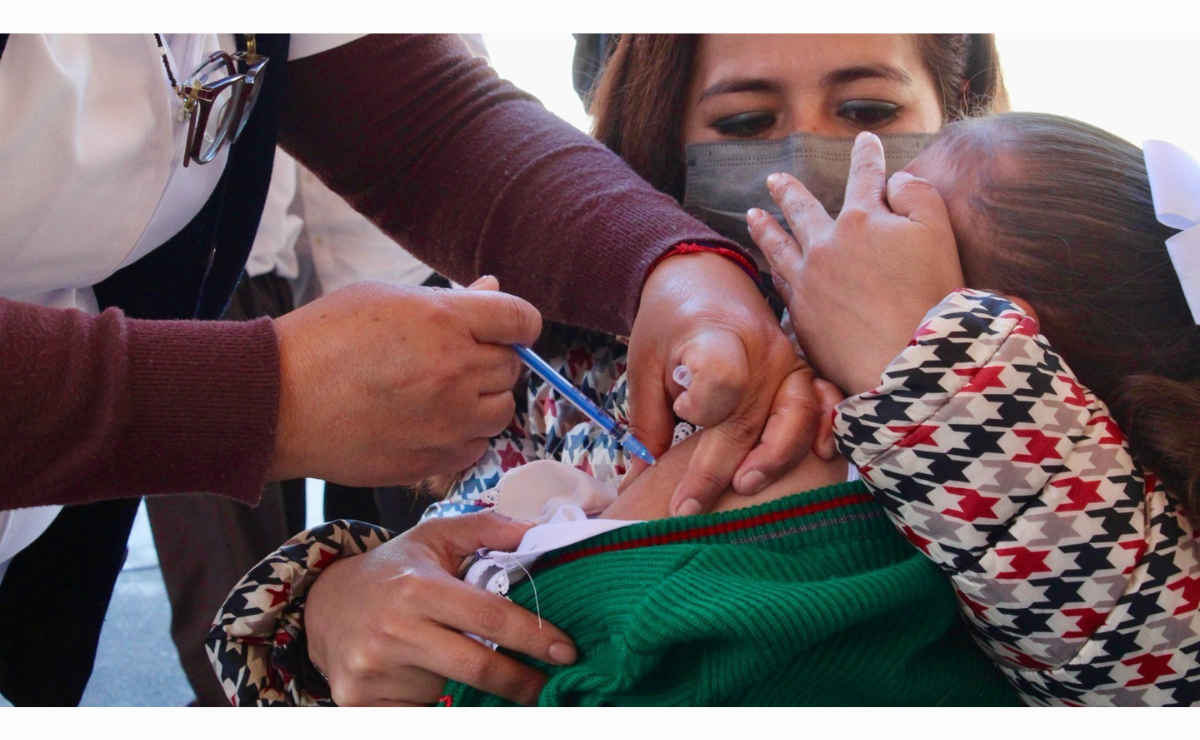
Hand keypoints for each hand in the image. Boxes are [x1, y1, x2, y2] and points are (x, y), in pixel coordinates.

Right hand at [268, 276, 539, 484]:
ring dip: (482, 401)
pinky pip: (476, 447)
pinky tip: (427, 423)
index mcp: (446, 322)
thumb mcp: (386, 298)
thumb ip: (448, 300)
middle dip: (490, 359)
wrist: (278, 403)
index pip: (522, 319)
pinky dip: (462, 436)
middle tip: (450, 359)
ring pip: (501, 411)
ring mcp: (448, 422)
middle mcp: (456, 372)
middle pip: (512, 367)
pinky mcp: (433, 460)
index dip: (517, 323)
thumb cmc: (324, 341)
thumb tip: (492, 292)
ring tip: (438, 393)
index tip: (504, 328)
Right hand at [304, 511, 576, 705]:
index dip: (535, 636)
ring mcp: (372, 672)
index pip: (490, 617)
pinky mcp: (359, 703)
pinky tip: (444, 690)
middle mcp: (393, 630)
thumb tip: (541, 530)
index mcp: (417, 588)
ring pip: (449, 693)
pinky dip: (440, 706)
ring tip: (479, 674)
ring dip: (474, 692)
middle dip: (522, 682)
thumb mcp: (434, 537)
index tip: (567, 651)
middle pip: (478, 668)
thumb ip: (488, 529)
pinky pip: (419, 715)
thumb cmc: (394, 570)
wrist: (324, 605)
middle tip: (551, 687)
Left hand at [627, 252, 812, 516]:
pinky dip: (827, 430)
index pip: (721, 377)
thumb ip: (648, 420)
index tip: (683, 414)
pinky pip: (826, 403)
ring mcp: (788, 361)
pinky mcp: (804, 372)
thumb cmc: (669, 325)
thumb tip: (641, 482)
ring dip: (774, 457)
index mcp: (714, 336)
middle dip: (717, 469)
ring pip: (797, 415)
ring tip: (744, 486)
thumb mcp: (643, 363)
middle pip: (748, 416)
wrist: (704, 279)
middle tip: (687, 509)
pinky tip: (821, 457)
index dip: (702, 404)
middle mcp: (760, 350)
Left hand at [750, 131, 963, 396]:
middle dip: (789, 191)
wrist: (904, 359)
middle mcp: (826, 246)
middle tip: (773, 179)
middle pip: (802, 210)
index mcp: (861, 219)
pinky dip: (774, 272)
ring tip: (753, 215)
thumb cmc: (931, 296)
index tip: (865, 140)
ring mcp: (809, 282)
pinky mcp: (802, 317)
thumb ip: (918, 196)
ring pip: (780, 248)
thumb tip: (896, 181)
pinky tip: (771, 269)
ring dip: (766, 229)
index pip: (865, 177)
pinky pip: (782, 287)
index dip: (868, 156)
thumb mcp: (939, 233)